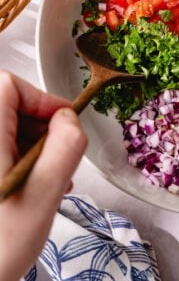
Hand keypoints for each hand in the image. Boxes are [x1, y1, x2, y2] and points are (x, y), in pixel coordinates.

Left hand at [0, 72, 86, 280]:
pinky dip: (19, 160)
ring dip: (32, 147)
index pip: (9, 86)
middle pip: (8, 106)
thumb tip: (69, 118)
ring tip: (47, 181)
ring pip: (6, 128)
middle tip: (56, 160)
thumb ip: (65, 147)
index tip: (63, 124)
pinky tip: (32, 187)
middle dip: (40, 127)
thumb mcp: (44, 194)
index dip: (41, 98)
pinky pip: (1, 150)